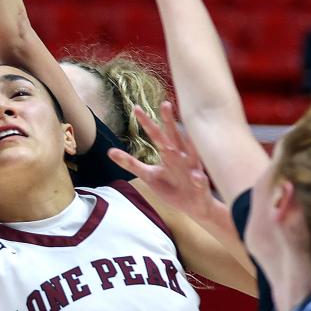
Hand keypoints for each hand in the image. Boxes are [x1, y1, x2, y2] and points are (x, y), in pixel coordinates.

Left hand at [108, 101, 217, 220]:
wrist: (196, 206)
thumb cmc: (172, 186)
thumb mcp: (149, 175)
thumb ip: (131, 163)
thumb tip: (109, 151)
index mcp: (170, 153)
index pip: (157, 134)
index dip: (147, 123)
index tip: (136, 108)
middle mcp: (182, 157)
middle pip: (174, 137)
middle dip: (170, 122)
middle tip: (165, 104)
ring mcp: (192, 170)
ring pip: (191, 154)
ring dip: (187, 145)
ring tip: (183, 135)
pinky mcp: (201, 186)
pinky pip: (200, 180)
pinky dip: (199, 178)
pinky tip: (196, 176)